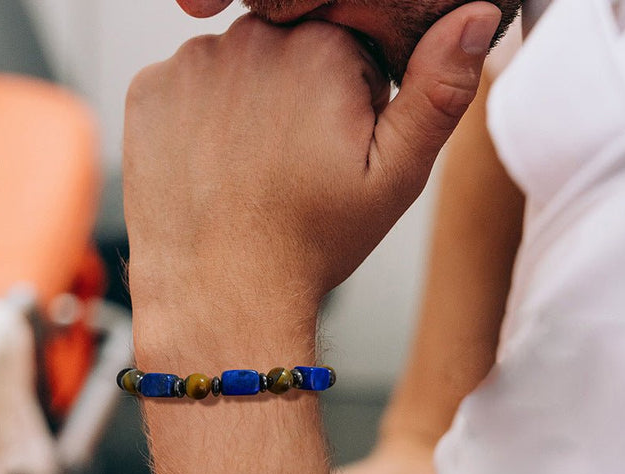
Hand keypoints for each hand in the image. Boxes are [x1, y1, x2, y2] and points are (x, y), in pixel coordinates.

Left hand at [123, 4, 501, 359]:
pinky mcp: (149, 91)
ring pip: (234, 69)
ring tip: (249, 172)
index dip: (347, 101)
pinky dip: (197, 118)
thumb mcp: (395, 177)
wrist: (222, 293)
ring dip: (245, 105)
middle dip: (297, 95)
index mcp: (323, 49)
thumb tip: (476, 14)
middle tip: (292, 166)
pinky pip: (184, 88)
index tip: (332, 149)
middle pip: (287, 51)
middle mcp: (252, 38)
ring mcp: (192, 63)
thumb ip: (440, 91)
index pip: (346, 48)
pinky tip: (210, 167)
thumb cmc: (308, 244)